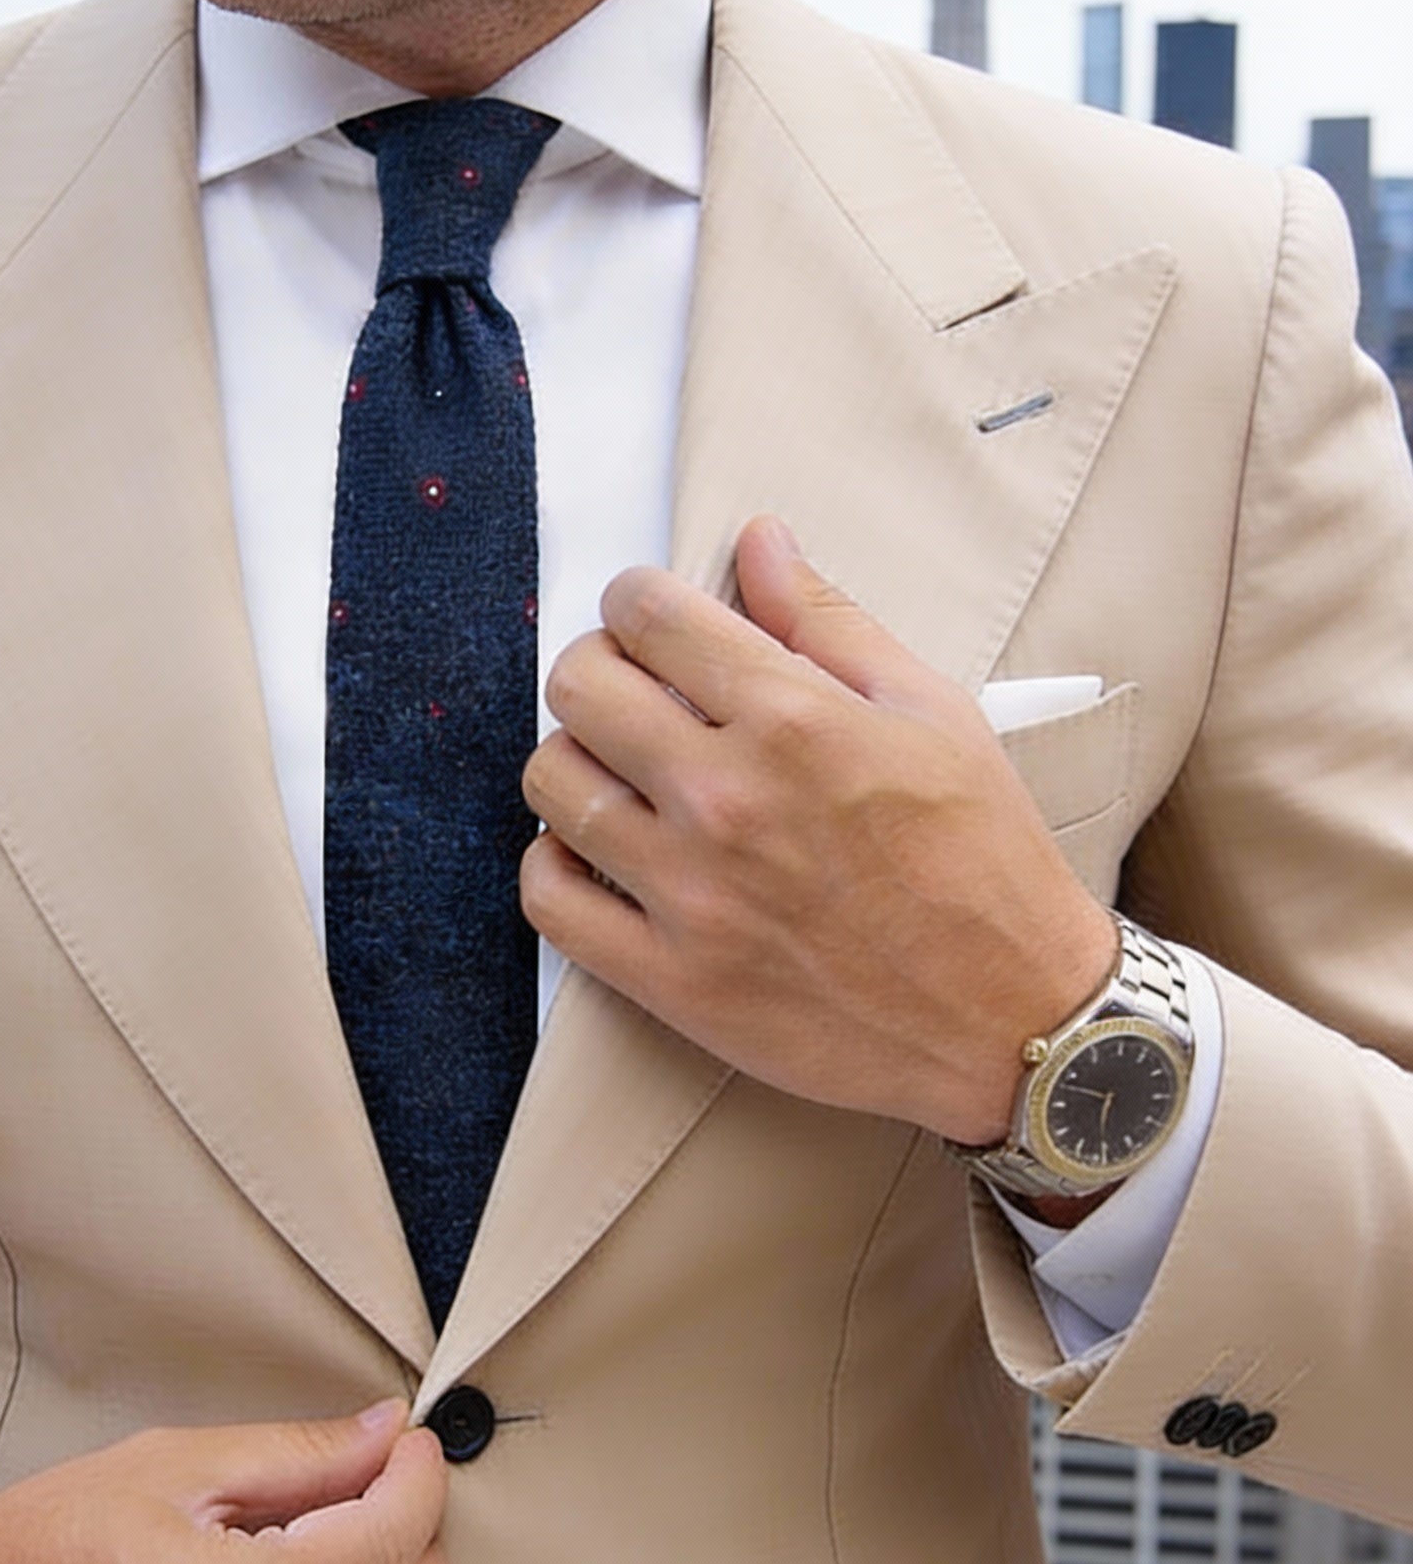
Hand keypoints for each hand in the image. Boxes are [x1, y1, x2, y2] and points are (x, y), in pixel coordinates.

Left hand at [520, 516, 1117, 1146]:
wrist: (1014, 1020)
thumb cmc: (984, 864)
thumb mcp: (932, 714)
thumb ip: (829, 622)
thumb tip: (759, 542)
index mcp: (793, 721)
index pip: (648, 615)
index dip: (637, 601)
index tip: (649, 619)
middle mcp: (726, 799)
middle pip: (579, 687)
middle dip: (598, 668)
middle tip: (632, 691)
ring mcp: (689, 893)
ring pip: (551, 784)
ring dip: (575, 762)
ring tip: (620, 775)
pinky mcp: (669, 977)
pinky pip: (549, 899)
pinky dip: (556, 865)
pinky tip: (599, 854)